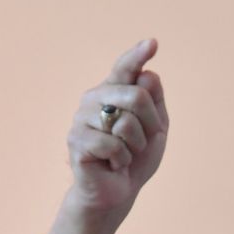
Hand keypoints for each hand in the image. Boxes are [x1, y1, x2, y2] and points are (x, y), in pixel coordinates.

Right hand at [65, 38, 168, 223]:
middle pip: (137, 95)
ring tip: (124, 154)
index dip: (137, 55)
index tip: (152, 43)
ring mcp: (82, 118)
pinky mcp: (77, 140)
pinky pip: (113, 145)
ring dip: (136, 145)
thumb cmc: (136, 157)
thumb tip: (149, 74)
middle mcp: (94, 99)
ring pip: (126, 122)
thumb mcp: (156, 129)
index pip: (125, 68)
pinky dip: (121, 160)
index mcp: (114, 93)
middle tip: (142, 142)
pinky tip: (113, 164)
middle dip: (151, 124)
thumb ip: (155, 101)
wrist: (118, 191)